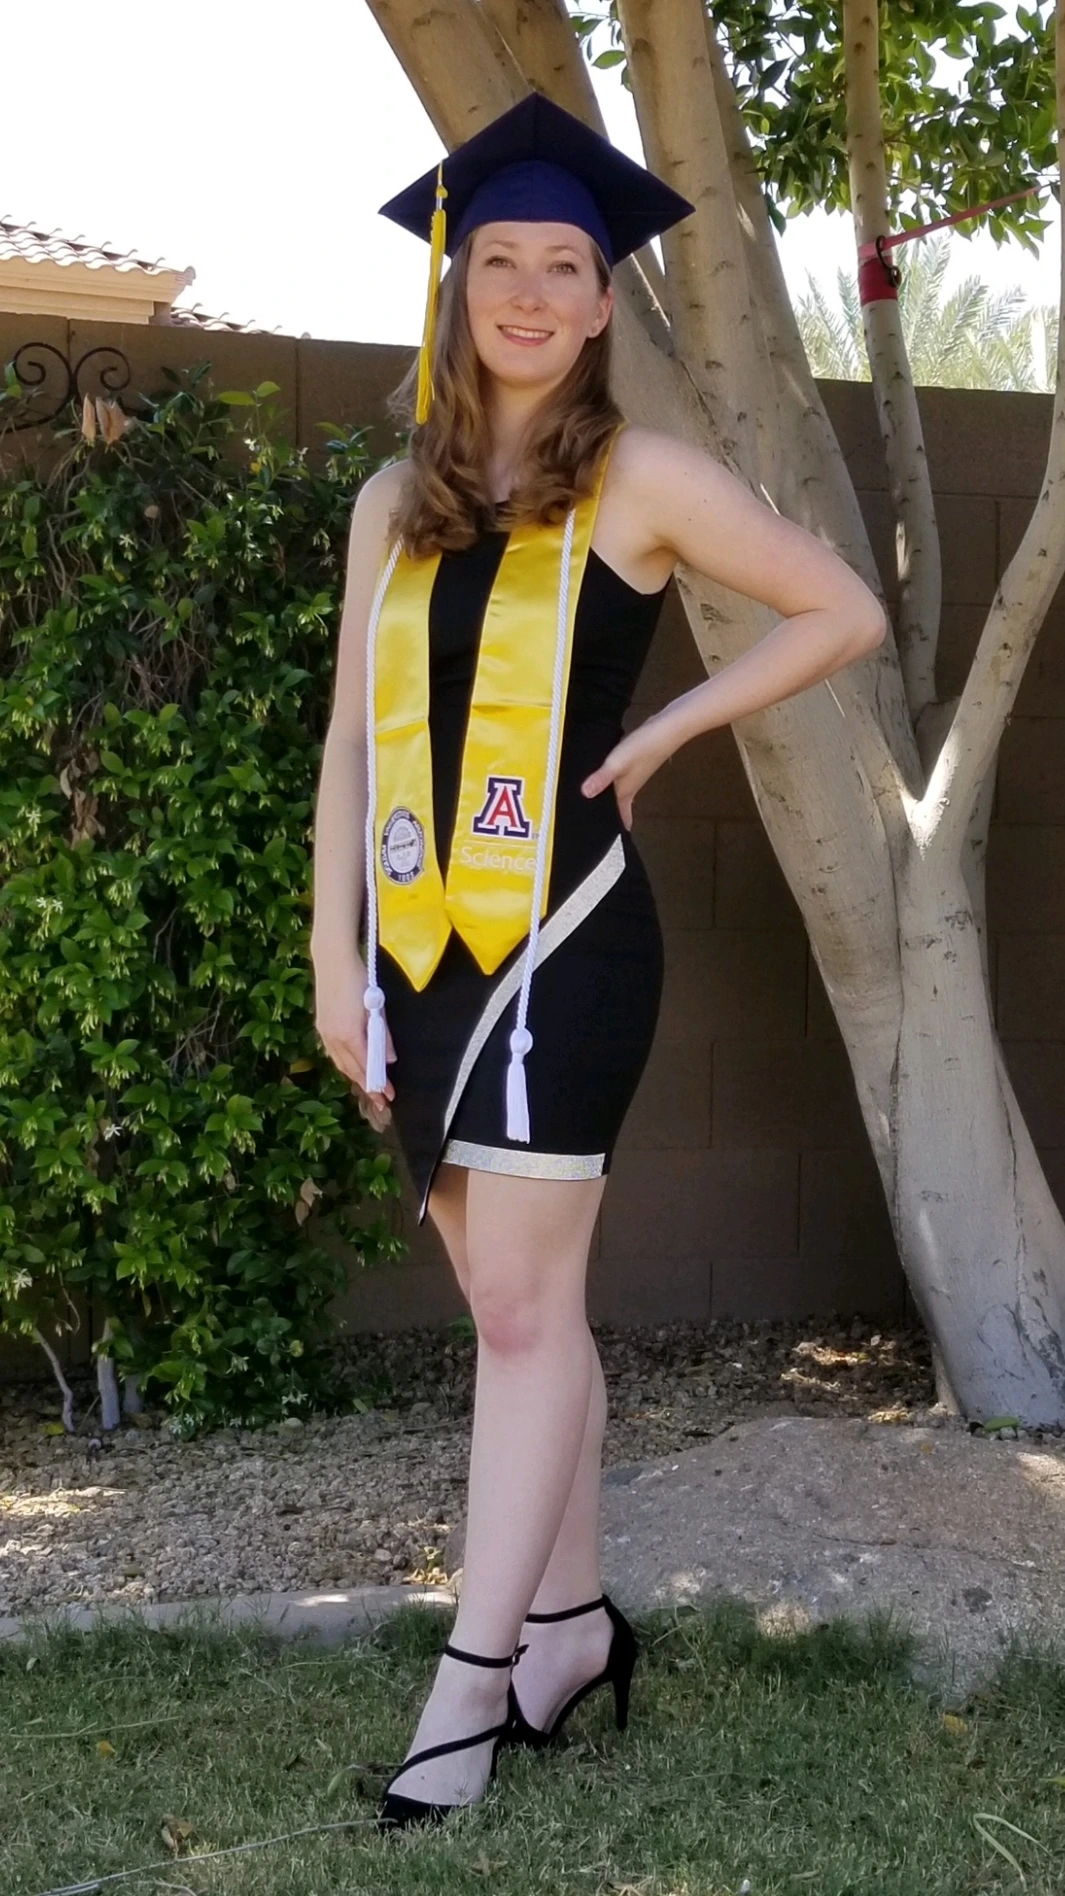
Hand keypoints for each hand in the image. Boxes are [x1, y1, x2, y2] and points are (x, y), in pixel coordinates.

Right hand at [313, 953, 395, 1105]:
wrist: (332, 959)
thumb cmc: (358, 979)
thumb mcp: (376, 1006)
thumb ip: (382, 1034)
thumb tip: (389, 1059)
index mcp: (349, 1034)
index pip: (366, 1067)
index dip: (378, 1083)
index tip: (389, 1096)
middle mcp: (334, 1037)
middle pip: (352, 1070)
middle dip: (368, 1086)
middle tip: (381, 1101)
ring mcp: (325, 1032)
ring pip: (341, 1063)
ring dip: (355, 1077)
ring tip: (369, 1087)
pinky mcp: (322, 1026)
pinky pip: (334, 1053)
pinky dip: (345, 1064)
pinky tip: (353, 1066)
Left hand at [580, 716, 672, 829]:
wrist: (667, 729)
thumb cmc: (643, 748)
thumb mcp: (617, 763)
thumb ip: (601, 778)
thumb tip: (584, 794)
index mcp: (625, 791)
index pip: (621, 815)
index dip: (617, 825)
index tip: (608, 837)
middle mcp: (631, 785)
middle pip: (620, 805)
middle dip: (612, 813)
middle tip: (596, 820)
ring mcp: (635, 773)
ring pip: (621, 790)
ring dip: (612, 797)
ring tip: (597, 799)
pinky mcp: (636, 760)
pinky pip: (622, 776)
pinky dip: (614, 780)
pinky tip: (607, 773)